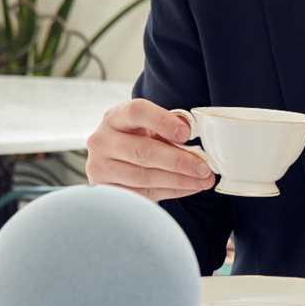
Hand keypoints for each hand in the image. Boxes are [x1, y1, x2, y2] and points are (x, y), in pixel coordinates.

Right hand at [86, 99, 215, 200]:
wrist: (112, 159)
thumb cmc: (137, 138)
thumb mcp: (149, 126)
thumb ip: (168, 128)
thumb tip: (196, 142)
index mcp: (115, 116)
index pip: (137, 111)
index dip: (164, 121)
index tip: (187, 133)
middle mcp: (102, 140)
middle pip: (143, 150)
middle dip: (179, 161)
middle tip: (204, 168)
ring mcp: (100, 167)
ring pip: (144, 176)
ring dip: (179, 180)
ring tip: (203, 181)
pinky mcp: (106, 190)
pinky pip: (143, 194)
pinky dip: (171, 191)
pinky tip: (189, 187)